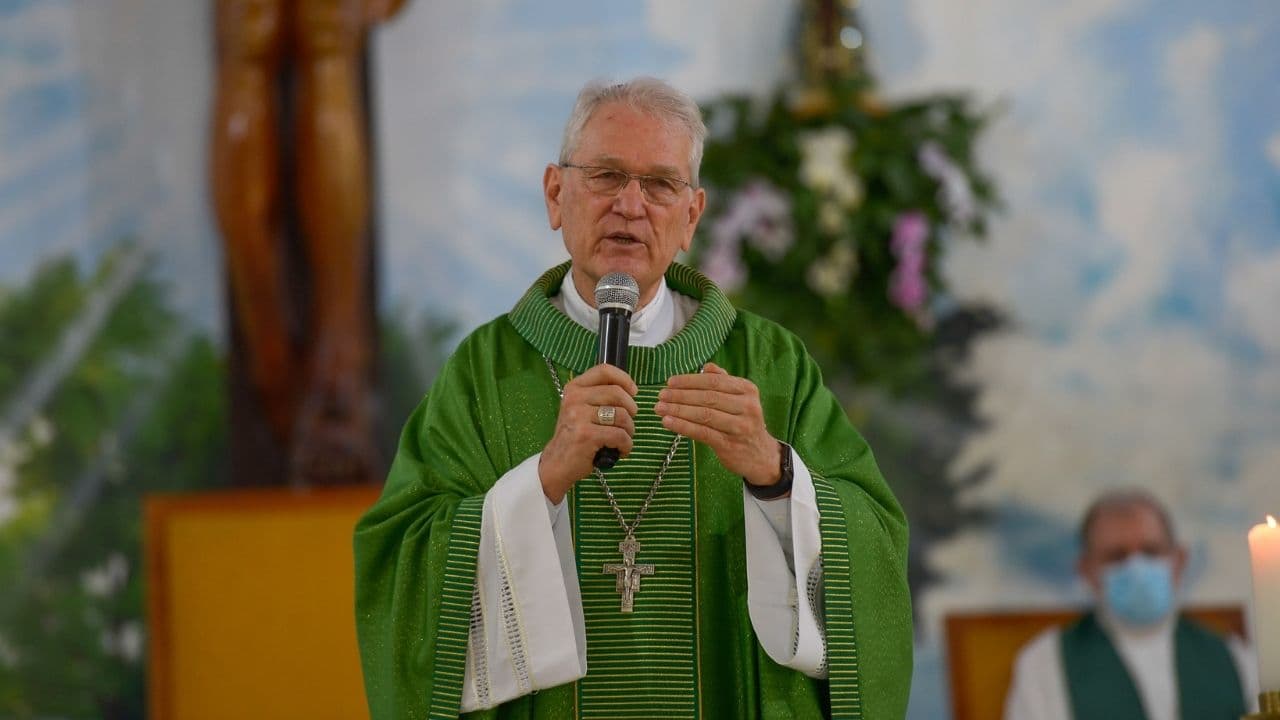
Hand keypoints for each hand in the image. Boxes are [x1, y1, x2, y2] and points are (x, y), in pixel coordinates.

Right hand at [539, 364, 638, 503]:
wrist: (557, 463)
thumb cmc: (574, 435)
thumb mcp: (580, 409)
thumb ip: (599, 396)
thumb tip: (630, 390)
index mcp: (574, 388)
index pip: (604, 370)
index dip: (624, 379)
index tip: (633, 392)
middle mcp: (574, 398)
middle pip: (617, 393)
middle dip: (631, 409)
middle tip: (628, 423)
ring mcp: (579, 416)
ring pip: (622, 416)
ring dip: (629, 430)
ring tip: (623, 440)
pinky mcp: (586, 435)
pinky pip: (620, 435)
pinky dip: (626, 445)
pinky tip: (620, 451)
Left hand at [655, 362, 782, 488]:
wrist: (760, 455)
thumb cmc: (744, 423)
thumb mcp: (741, 399)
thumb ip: (725, 381)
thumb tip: (707, 366)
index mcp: (747, 390)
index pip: (714, 381)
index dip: (690, 380)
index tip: (670, 382)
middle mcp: (746, 406)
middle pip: (708, 397)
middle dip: (680, 395)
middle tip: (661, 395)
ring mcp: (739, 426)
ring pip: (704, 415)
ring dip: (678, 410)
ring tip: (660, 408)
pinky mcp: (729, 444)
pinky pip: (702, 432)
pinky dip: (682, 426)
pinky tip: (668, 422)